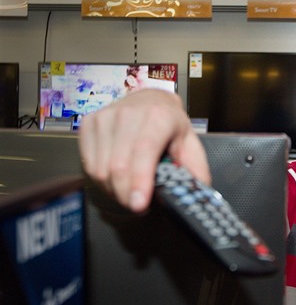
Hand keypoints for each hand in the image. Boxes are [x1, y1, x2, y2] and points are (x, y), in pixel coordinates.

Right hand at [79, 89, 210, 212]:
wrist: (150, 99)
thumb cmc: (169, 123)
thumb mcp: (190, 141)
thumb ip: (196, 168)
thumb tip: (198, 191)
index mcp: (159, 116)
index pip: (144, 151)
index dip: (140, 181)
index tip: (139, 204)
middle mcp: (129, 113)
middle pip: (119, 166)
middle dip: (127, 194)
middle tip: (138, 205)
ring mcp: (105, 117)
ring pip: (101, 169)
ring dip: (114, 189)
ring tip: (129, 190)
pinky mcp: (89, 124)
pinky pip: (89, 165)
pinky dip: (101, 180)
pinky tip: (115, 178)